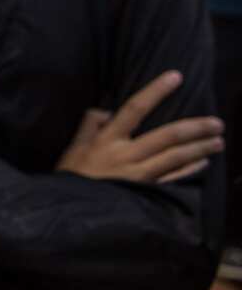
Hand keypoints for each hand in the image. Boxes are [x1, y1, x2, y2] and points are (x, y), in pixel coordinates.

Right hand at [56, 71, 223, 182]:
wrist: (73, 213)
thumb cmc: (71, 178)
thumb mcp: (73, 149)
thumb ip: (89, 126)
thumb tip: (105, 109)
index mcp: (107, 139)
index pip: (134, 109)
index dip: (155, 91)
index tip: (175, 76)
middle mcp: (126, 155)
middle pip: (167, 136)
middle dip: (195, 127)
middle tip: (217, 122)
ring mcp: (138, 175)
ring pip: (175, 157)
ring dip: (200, 148)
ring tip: (218, 141)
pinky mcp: (145, 193)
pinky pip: (173, 178)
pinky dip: (190, 170)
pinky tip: (203, 163)